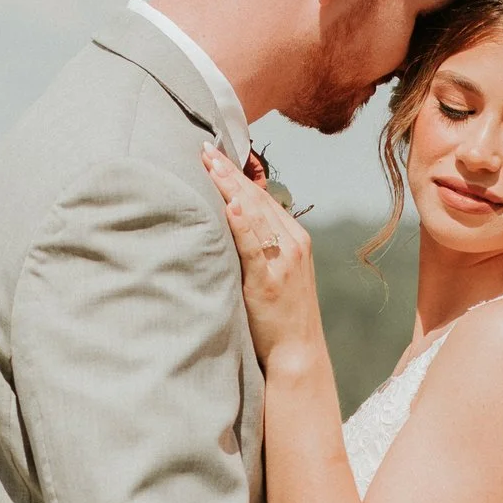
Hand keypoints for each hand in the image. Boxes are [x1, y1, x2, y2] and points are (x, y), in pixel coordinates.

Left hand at [202, 144, 322, 367]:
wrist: (298, 353)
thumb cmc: (280, 317)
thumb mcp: (275, 273)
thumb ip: (259, 248)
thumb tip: (229, 226)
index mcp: (294, 239)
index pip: (262, 197)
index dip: (237, 175)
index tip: (214, 155)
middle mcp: (293, 244)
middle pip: (258, 199)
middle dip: (230, 173)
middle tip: (205, 149)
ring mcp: (284, 261)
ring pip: (256, 215)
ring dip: (231, 188)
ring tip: (210, 165)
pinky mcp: (270, 281)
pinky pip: (255, 247)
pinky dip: (243, 224)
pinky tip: (231, 206)